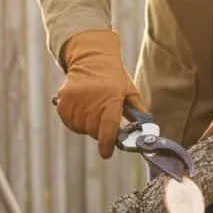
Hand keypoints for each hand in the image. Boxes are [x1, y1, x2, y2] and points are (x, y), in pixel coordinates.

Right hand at [54, 29, 142, 158]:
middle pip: (94, 130)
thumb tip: (149, 127)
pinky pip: (69, 121)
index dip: (106, 143)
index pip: (107, 127)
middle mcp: (92, 100)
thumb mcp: (129, 90)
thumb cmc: (114, 77)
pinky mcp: (63, 99)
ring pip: (81, 127)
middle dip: (100, 131)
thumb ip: (138, 110)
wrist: (91, 58)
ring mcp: (75, 99)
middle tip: (103, 120)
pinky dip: (75, 121)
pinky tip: (82, 111)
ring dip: (87, 126)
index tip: (106, 153)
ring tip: (93, 111)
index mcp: (111, 98)